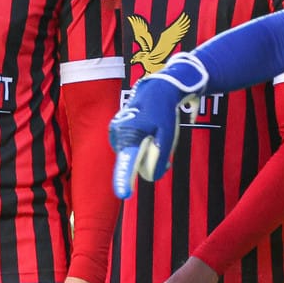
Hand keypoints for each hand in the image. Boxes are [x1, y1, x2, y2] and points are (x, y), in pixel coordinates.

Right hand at [109, 61, 204, 198]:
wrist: (157, 88)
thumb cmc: (164, 111)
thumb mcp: (168, 135)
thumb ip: (160, 157)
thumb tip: (152, 176)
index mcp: (131, 136)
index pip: (128, 163)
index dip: (125, 181)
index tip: (123, 194)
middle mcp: (118, 135)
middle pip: (133, 162)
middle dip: (147, 162)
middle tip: (165, 150)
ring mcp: (115, 133)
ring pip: (131, 155)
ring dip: (144, 153)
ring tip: (155, 134)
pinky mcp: (115, 132)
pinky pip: (129, 148)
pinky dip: (139, 146)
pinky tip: (148, 133)